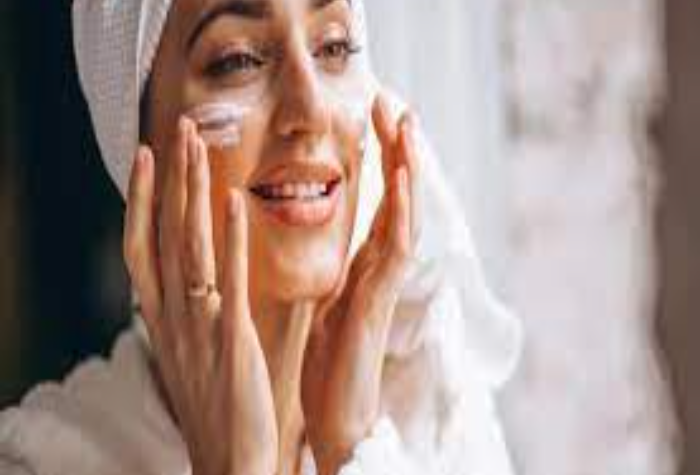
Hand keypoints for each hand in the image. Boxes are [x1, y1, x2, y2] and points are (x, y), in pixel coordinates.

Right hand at [123, 118, 277, 474]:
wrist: (229, 462)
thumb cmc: (218, 407)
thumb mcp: (198, 353)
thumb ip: (203, 312)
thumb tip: (211, 278)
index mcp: (163, 318)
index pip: (143, 246)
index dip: (142, 199)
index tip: (147, 158)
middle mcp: (172, 316)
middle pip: (165, 233)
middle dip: (170, 178)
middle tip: (179, 129)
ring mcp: (198, 326)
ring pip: (190, 246)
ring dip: (193, 192)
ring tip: (199, 145)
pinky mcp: (231, 340)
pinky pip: (229, 280)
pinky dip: (231, 239)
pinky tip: (235, 202)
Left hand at [301, 94, 419, 474]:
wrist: (336, 413)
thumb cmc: (331, 361)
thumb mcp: (329, 301)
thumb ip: (342, 271)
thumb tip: (341, 250)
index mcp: (366, 264)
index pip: (381, 201)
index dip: (382, 160)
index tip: (374, 118)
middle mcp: (381, 266)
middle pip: (398, 197)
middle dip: (398, 150)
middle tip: (396, 103)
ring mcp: (385, 281)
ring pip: (405, 212)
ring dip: (408, 168)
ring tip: (407, 124)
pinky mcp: (379, 299)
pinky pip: (396, 247)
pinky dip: (402, 210)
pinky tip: (402, 179)